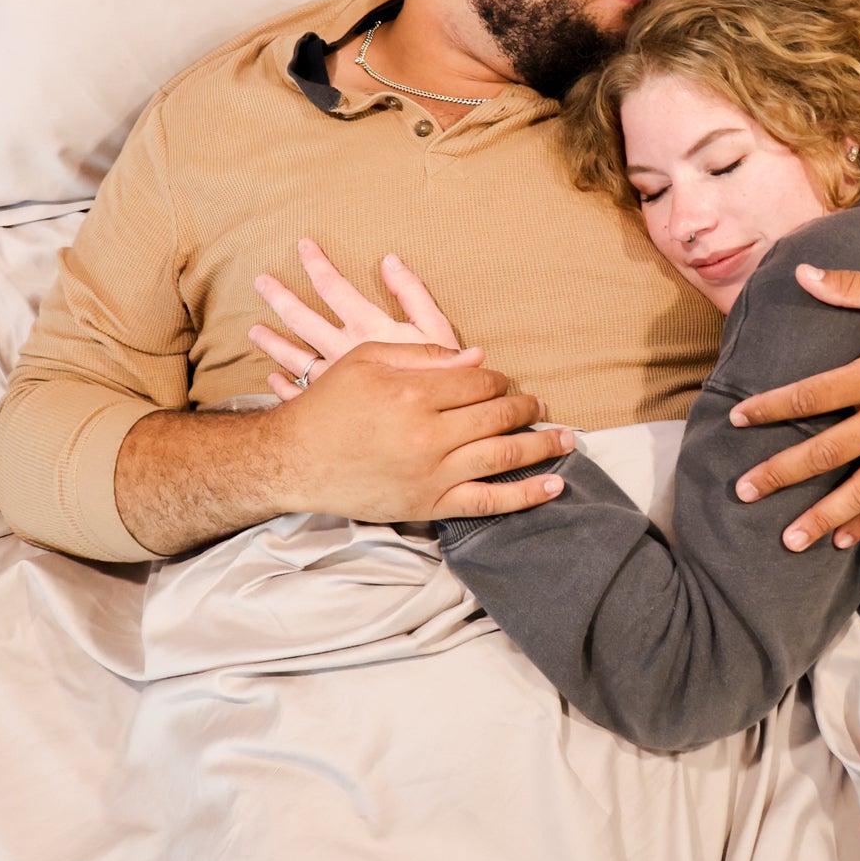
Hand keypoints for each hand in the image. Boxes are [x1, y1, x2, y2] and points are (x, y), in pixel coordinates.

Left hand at [251, 237, 463, 400]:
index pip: (333, 287)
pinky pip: (298, 395)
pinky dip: (282, 387)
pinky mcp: (331, 408)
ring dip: (271, 343)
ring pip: (292, 358)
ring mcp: (333, 382)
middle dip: (279, 297)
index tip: (302, 245)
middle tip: (260, 282)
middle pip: (301, 319)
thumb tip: (388, 259)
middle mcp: (342, 352)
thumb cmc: (445, 375)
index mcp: (367, 327)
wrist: (441, 423)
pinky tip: (273, 379)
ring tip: (254, 332)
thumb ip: (411, 292)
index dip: (316, 263)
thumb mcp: (437, 327)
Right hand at [274, 341, 571, 524]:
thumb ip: (424, 355)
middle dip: (527, 408)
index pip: (479, 381)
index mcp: (414, 392)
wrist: (293, 461)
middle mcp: (428, 435)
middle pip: (497, 416)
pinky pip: (487, 503)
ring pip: (502, 457)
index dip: (496, 379)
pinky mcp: (429, 505)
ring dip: (541, 446)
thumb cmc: (328, 404)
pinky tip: (554, 486)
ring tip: (566, 439)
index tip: (500, 381)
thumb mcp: (367, 360)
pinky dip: (525, 496)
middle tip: (542, 405)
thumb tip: (479, 358)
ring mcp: (431, 474)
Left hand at [731, 250, 859, 550]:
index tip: (736, 417)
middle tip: (743, 493)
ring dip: (825, 516)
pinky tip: (846, 538)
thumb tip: (802, 273)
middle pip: (829, 453)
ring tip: (789, 541)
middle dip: (782, 473)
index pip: (814, 395)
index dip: (771, 407)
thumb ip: (852, 288)